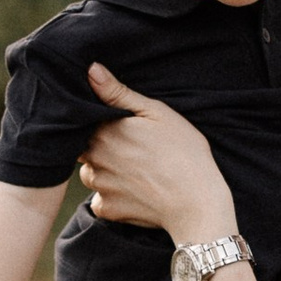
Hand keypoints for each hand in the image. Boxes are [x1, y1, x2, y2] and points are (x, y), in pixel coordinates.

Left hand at [77, 64, 237, 242]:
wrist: (196, 202)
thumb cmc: (183, 152)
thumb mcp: (156, 112)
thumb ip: (118, 92)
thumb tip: (91, 70)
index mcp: (104, 130)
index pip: (83, 122)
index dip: (99, 124)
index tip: (119, 128)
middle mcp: (95, 158)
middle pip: (84, 148)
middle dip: (100, 147)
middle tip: (131, 150)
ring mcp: (99, 186)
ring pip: (90, 174)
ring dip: (103, 171)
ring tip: (134, 171)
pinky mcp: (107, 210)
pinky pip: (99, 201)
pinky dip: (111, 197)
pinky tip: (133, 192)